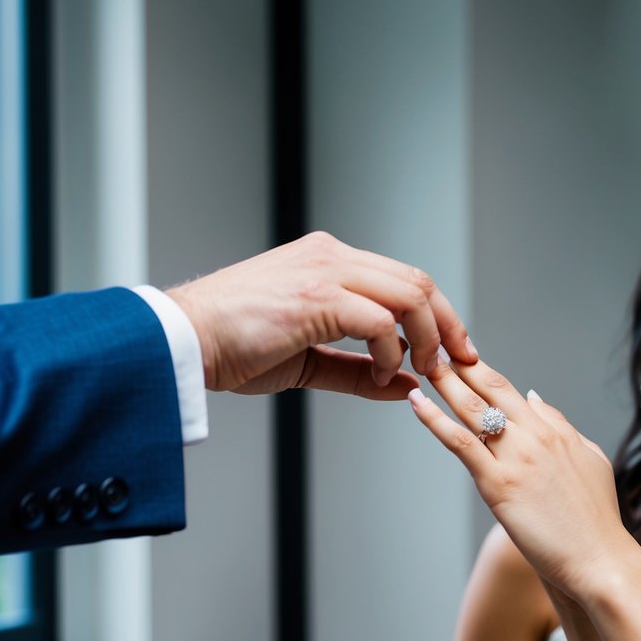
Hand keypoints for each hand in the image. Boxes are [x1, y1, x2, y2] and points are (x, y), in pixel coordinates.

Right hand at [166, 232, 476, 396]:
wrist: (182, 341)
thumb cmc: (232, 347)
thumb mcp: (309, 361)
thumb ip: (359, 370)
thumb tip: (405, 384)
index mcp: (329, 261)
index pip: (402, 279)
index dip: (437, 315)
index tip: (452, 350)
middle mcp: (332, 256)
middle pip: (417, 280)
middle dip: (447, 324)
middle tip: (458, 363)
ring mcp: (325, 271)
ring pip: (408, 294)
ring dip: (427, 337)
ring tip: (425, 370)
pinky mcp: (317, 295)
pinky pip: (380, 320)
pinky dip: (392, 351)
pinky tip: (384, 373)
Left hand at [408, 360, 636, 600]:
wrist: (600, 558)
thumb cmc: (596, 518)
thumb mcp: (590, 458)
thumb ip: (561, 426)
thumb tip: (535, 398)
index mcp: (554, 430)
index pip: (509, 389)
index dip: (480, 369)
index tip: (459, 354)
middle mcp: (535, 436)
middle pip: (489, 389)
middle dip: (458, 365)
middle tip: (431, 344)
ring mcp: (516, 458)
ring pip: (472, 409)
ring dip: (444, 383)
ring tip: (421, 363)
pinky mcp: (499, 485)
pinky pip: (461, 443)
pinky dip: (435, 420)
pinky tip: (418, 404)